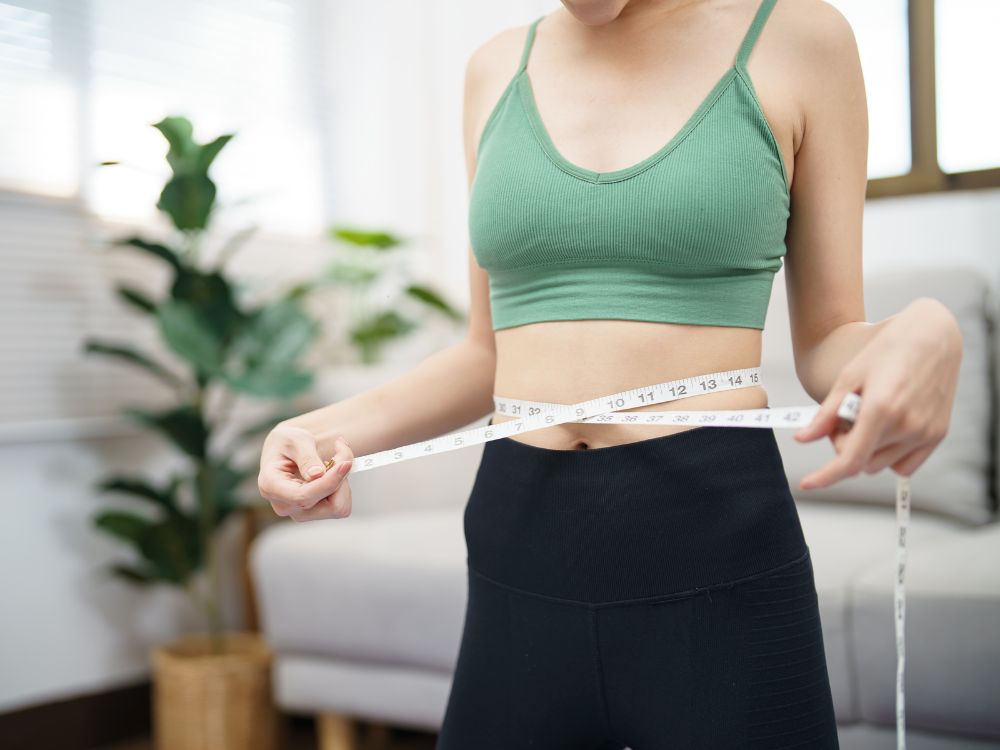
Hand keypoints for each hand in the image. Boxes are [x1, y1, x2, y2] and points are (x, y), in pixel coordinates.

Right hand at [257, 422, 354, 520]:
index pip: (303, 496)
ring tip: (334, 460)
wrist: (287, 450)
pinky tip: (333, 472)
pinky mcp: (314, 513)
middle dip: (340, 477)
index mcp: (271, 486)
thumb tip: (317, 475)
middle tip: (340, 449)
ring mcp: (300, 513)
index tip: (345, 463)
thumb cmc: (287, 443)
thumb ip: (306, 456)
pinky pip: (341, 506)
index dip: (329, 482)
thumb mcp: (295, 440)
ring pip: (338, 507)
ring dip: (343, 481)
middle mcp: (284, 506)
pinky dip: (343, 487)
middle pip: (328, 506)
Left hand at [793, 299, 962, 489]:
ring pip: (881, 465)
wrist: (931, 336)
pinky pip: (904, 465)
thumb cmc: (888, 351)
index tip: (807, 484)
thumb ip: (826, 414)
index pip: (850, 459)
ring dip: (867, 450)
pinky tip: (886, 428)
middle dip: (845, 447)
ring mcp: (925, 433)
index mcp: (882, 409)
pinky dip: (889, 454)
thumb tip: (803, 438)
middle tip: (845, 418)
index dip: (825, 476)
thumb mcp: (848, 377)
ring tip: (869, 417)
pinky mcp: (938, 435)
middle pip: (861, 462)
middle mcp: (907, 425)